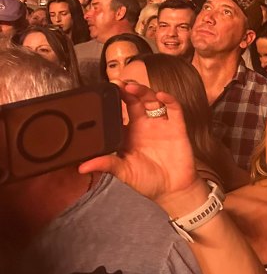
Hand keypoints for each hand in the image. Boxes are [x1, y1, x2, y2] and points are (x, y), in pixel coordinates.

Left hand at [79, 83, 198, 206]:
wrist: (172, 190)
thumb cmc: (147, 180)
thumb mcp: (123, 172)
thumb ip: (107, 165)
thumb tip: (82, 167)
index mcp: (129, 134)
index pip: (120, 111)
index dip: (114, 100)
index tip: (105, 92)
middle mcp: (145, 125)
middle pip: (136, 101)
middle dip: (127, 90)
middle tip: (118, 83)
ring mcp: (161, 124)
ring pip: (152, 101)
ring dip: (144, 92)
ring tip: (133, 88)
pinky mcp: (177, 127)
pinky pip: (174, 109)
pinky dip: (169, 100)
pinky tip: (161, 96)